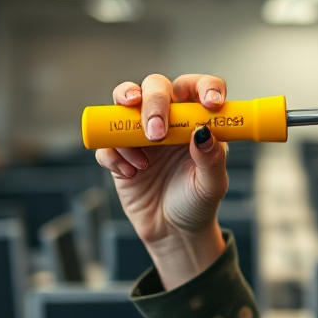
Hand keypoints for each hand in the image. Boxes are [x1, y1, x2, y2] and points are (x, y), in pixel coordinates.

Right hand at [95, 74, 228, 287]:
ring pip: (123, 101)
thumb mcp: (211, 185)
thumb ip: (211, 159)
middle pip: (156, 86)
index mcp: (196, 120)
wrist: (173, 232)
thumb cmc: (198, 204)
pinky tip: (132, 174)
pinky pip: (106, 141)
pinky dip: (114, 154)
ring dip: (127, 116)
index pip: (200, 88)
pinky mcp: (118, 152)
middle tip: (157, 133)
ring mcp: (140, 133)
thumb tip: (203, 130)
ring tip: (144, 154)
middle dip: (154, 102)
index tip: (211, 102)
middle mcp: (169, 119)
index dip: (205, 86)